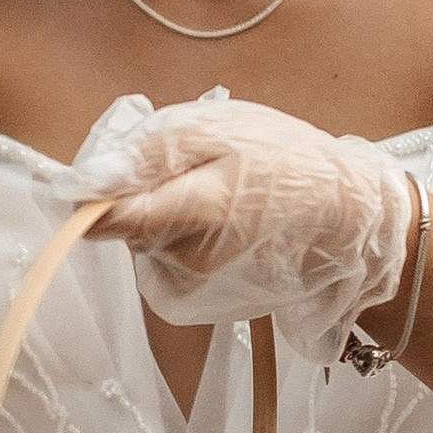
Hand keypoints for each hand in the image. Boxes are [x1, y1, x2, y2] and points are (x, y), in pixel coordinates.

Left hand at [74, 94, 415, 365]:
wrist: (346, 220)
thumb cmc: (288, 165)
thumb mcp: (221, 130)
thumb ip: (149, 153)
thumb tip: (85, 179)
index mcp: (191, 214)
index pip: (103, 216)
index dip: (95, 189)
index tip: (111, 170)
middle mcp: (182, 263)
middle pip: (120, 223)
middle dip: (141, 191)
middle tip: (195, 168)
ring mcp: (186, 289)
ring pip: (140, 240)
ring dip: (162, 213)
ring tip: (216, 194)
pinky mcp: (191, 303)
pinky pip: (158, 261)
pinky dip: (175, 239)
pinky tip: (217, 225)